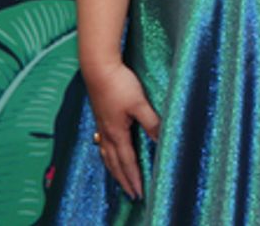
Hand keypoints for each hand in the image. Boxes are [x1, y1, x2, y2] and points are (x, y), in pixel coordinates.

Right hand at [83, 62, 160, 199]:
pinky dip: (107, 155)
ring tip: (119, 179)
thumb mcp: (139, 103)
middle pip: (114, 163)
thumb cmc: (119, 83)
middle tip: (131, 193)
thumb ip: (151, 122)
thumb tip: (161, 139)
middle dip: (123, 179)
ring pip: (106, 154)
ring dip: (114, 169)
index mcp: (117, 132)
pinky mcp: (100, 116)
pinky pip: (103, 144)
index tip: (139, 192)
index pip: (127, 161)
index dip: (133, 178)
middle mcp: (106, 132)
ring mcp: (102, 125)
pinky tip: (108, 151)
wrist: (98, 67)